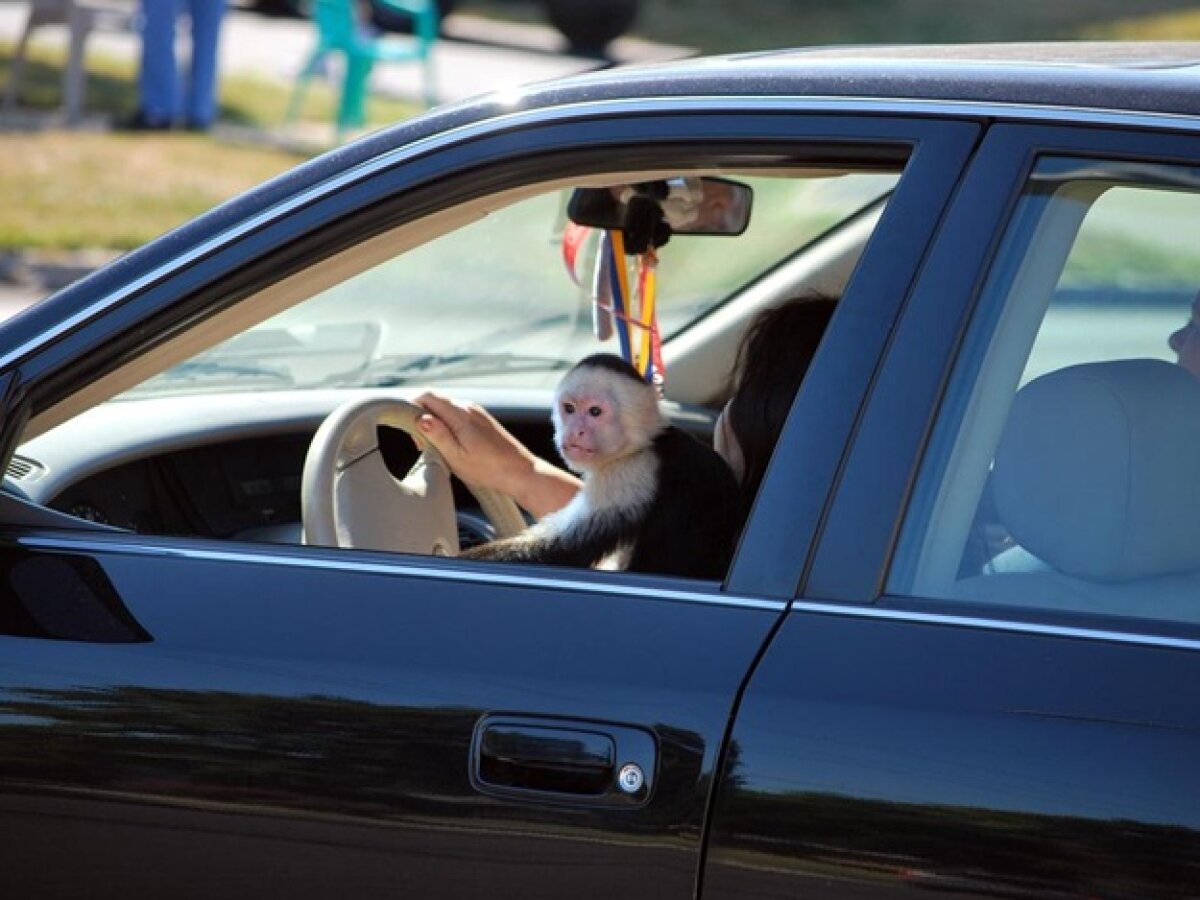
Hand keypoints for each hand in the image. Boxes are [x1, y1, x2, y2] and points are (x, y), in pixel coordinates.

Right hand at [414, 392, 580, 518]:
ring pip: (445, 410)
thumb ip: (437, 435)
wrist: (521, 473)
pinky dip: (447, 427)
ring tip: (438, 449)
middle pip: (435, 401)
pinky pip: (457, 416)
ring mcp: (477, 413)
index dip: (412, 409)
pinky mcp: (482, 421)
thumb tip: (420, 418)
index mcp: (460, 413)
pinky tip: (452, 447)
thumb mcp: (457, 456)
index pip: (427, 396)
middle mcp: (469, 407)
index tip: (410, 430)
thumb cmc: (490, 469)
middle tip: (422, 445)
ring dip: (435, 424)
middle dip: (422, 418)